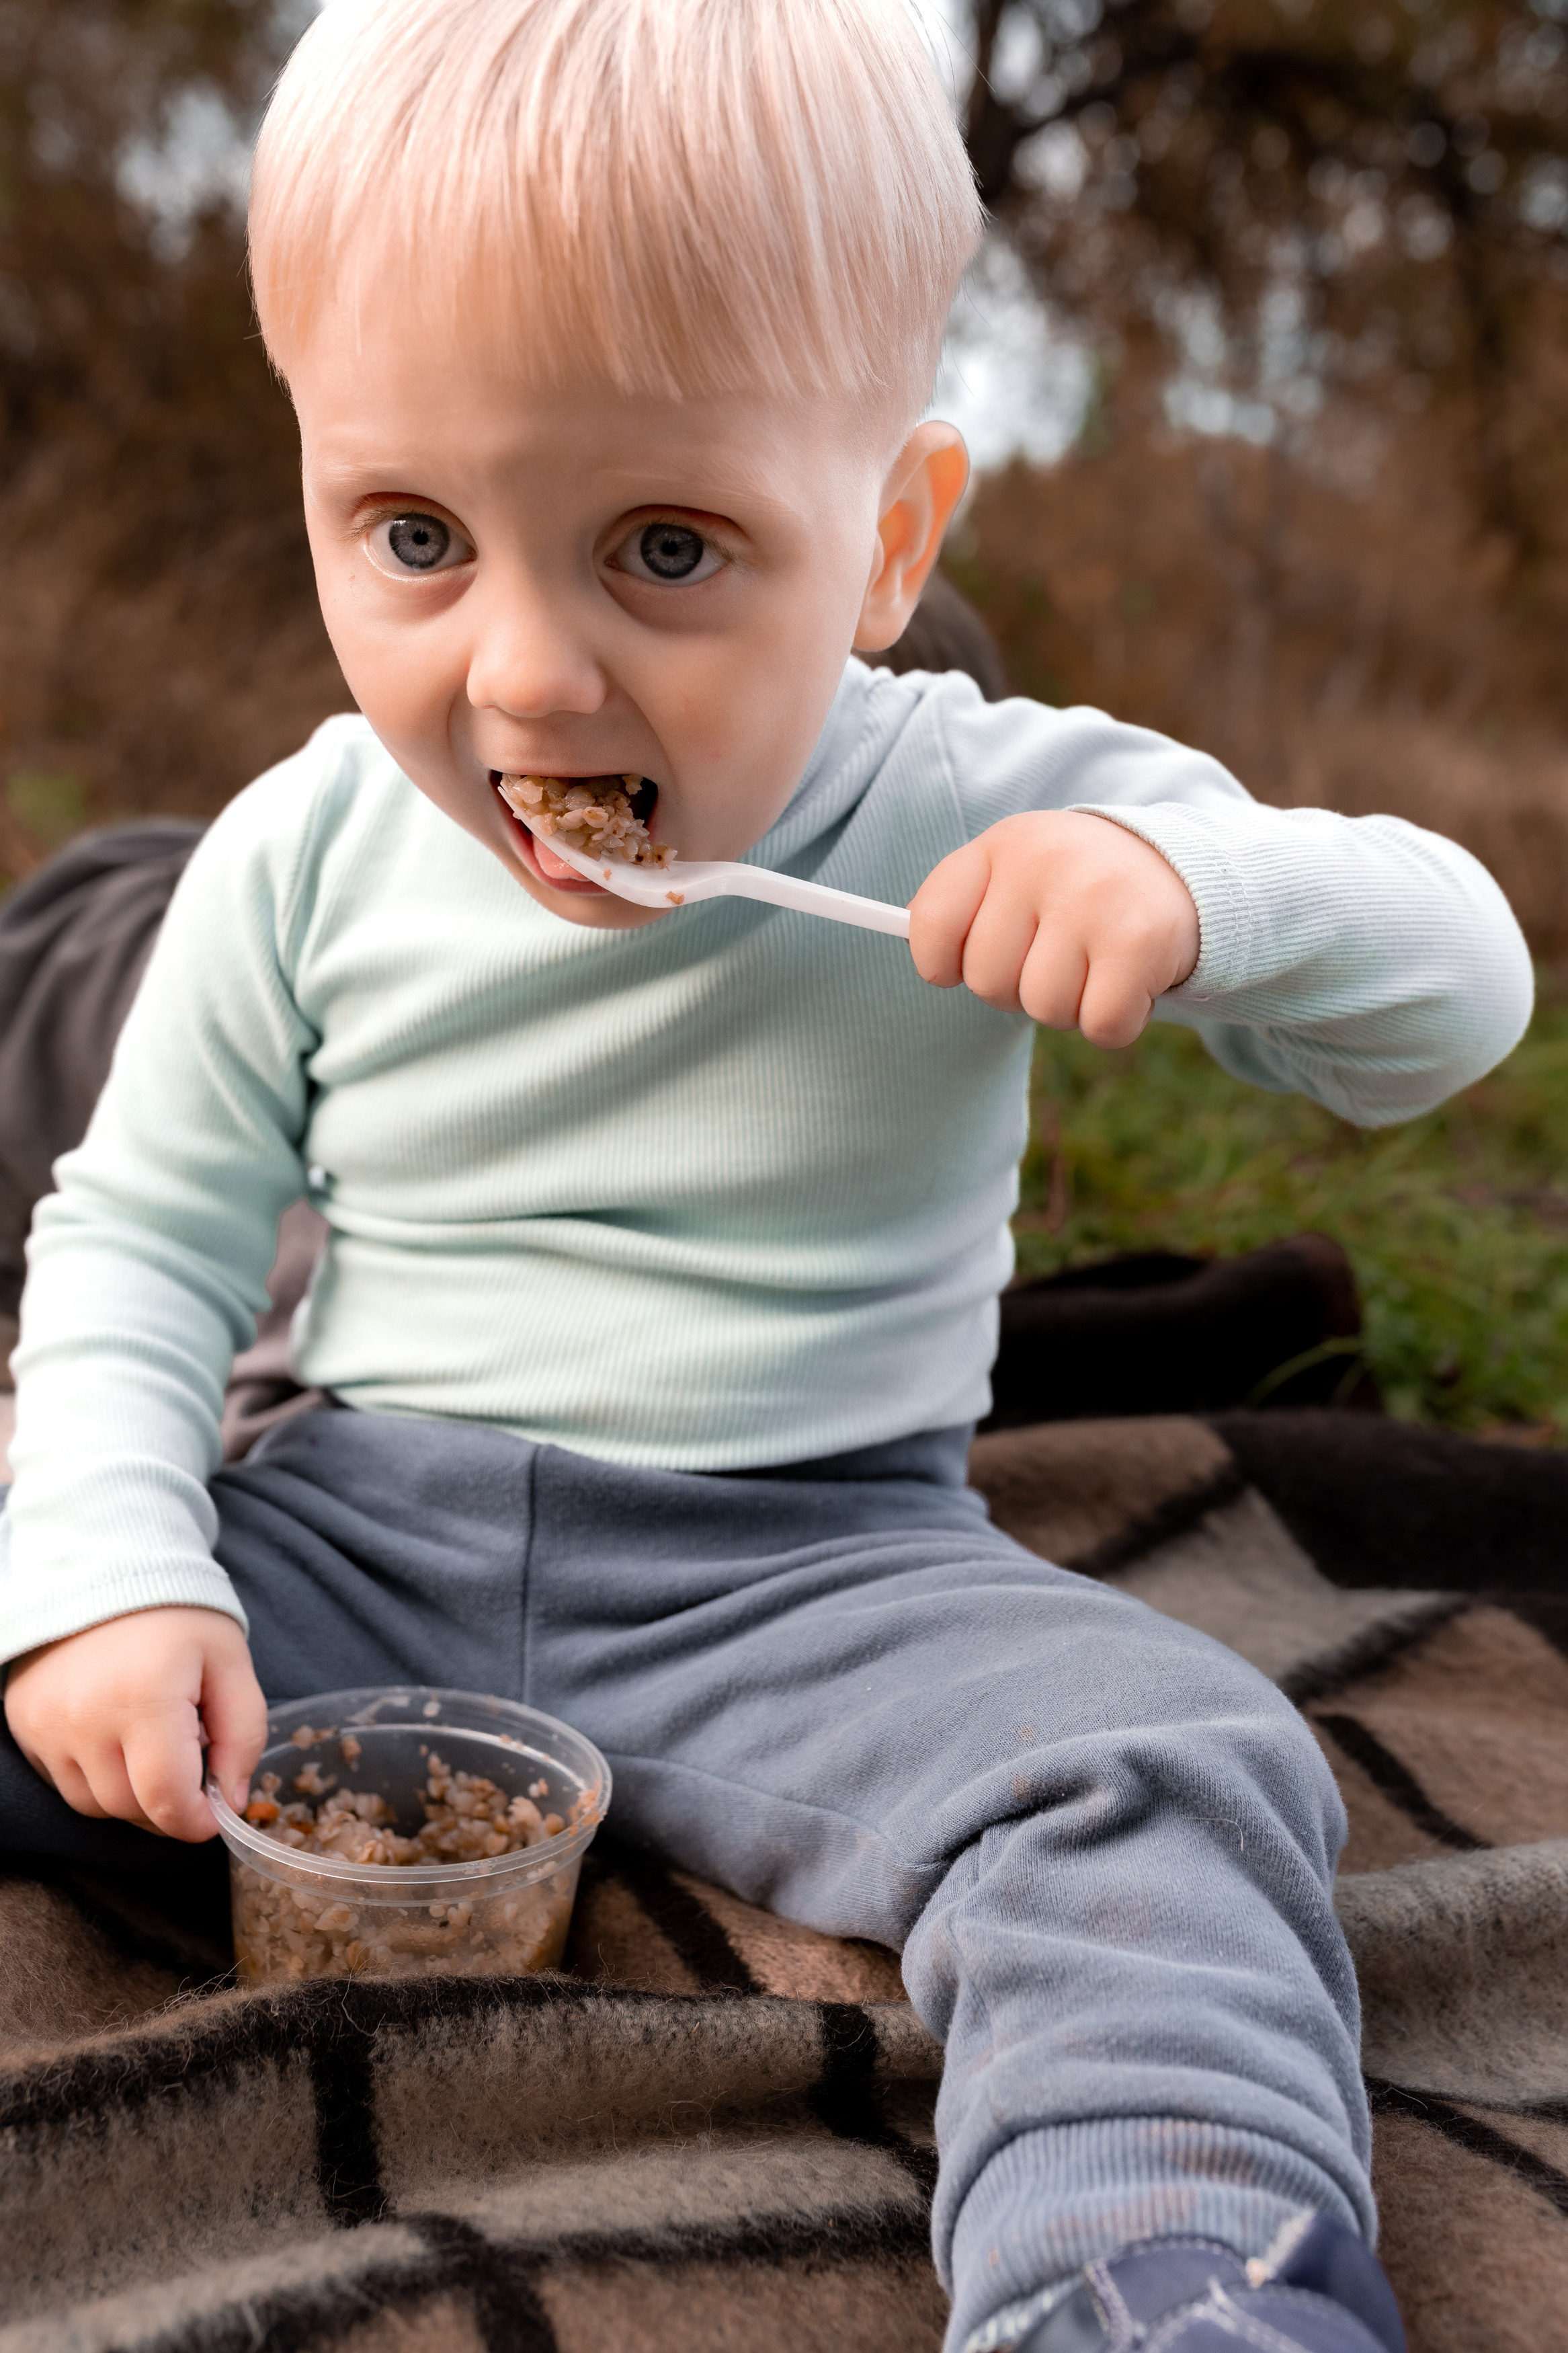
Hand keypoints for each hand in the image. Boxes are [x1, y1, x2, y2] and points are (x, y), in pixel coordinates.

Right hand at [4, 1606, 267, 1841]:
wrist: (104, 1570)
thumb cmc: (177, 1615)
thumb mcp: (230, 1662)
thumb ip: (242, 1734)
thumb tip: (232, 1800)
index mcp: (144, 1700)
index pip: (166, 1799)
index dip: (197, 1821)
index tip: (215, 1812)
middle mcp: (85, 1720)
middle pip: (130, 1808)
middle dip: (169, 1807)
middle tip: (192, 1771)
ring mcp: (47, 1726)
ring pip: (94, 1804)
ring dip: (132, 1797)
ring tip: (156, 1750)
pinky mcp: (25, 1726)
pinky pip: (65, 1782)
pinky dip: (97, 1779)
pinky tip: (120, 1742)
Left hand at [909, 811, 1200, 1047]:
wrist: (1177, 868)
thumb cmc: (1073, 887)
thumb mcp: (1013, 873)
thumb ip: (958, 909)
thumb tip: (917, 954)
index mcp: (1002, 846)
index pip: (930, 924)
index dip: (938, 963)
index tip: (961, 964)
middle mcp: (1043, 864)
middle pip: (987, 981)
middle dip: (1016, 988)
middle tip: (1053, 957)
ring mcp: (1092, 900)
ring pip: (1044, 1008)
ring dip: (1067, 1007)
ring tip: (1093, 965)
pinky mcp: (1139, 941)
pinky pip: (1100, 1026)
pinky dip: (1112, 1023)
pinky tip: (1126, 983)